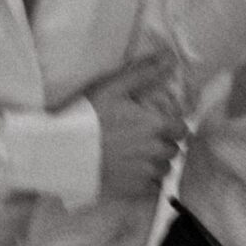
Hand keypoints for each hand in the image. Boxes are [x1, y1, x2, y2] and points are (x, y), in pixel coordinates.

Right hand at [86, 49, 184, 200]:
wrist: (63, 150)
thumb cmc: (87, 115)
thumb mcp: (114, 87)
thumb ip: (145, 72)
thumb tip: (170, 56)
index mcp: (155, 124)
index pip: (182, 128)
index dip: (172, 126)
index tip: (158, 125)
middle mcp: (155, 150)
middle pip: (174, 150)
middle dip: (164, 144)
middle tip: (143, 139)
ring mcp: (145, 172)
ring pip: (165, 169)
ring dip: (156, 163)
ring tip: (136, 156)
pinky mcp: (134, 189)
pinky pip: (153, 188)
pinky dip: (147, 182)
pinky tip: (130, 171)